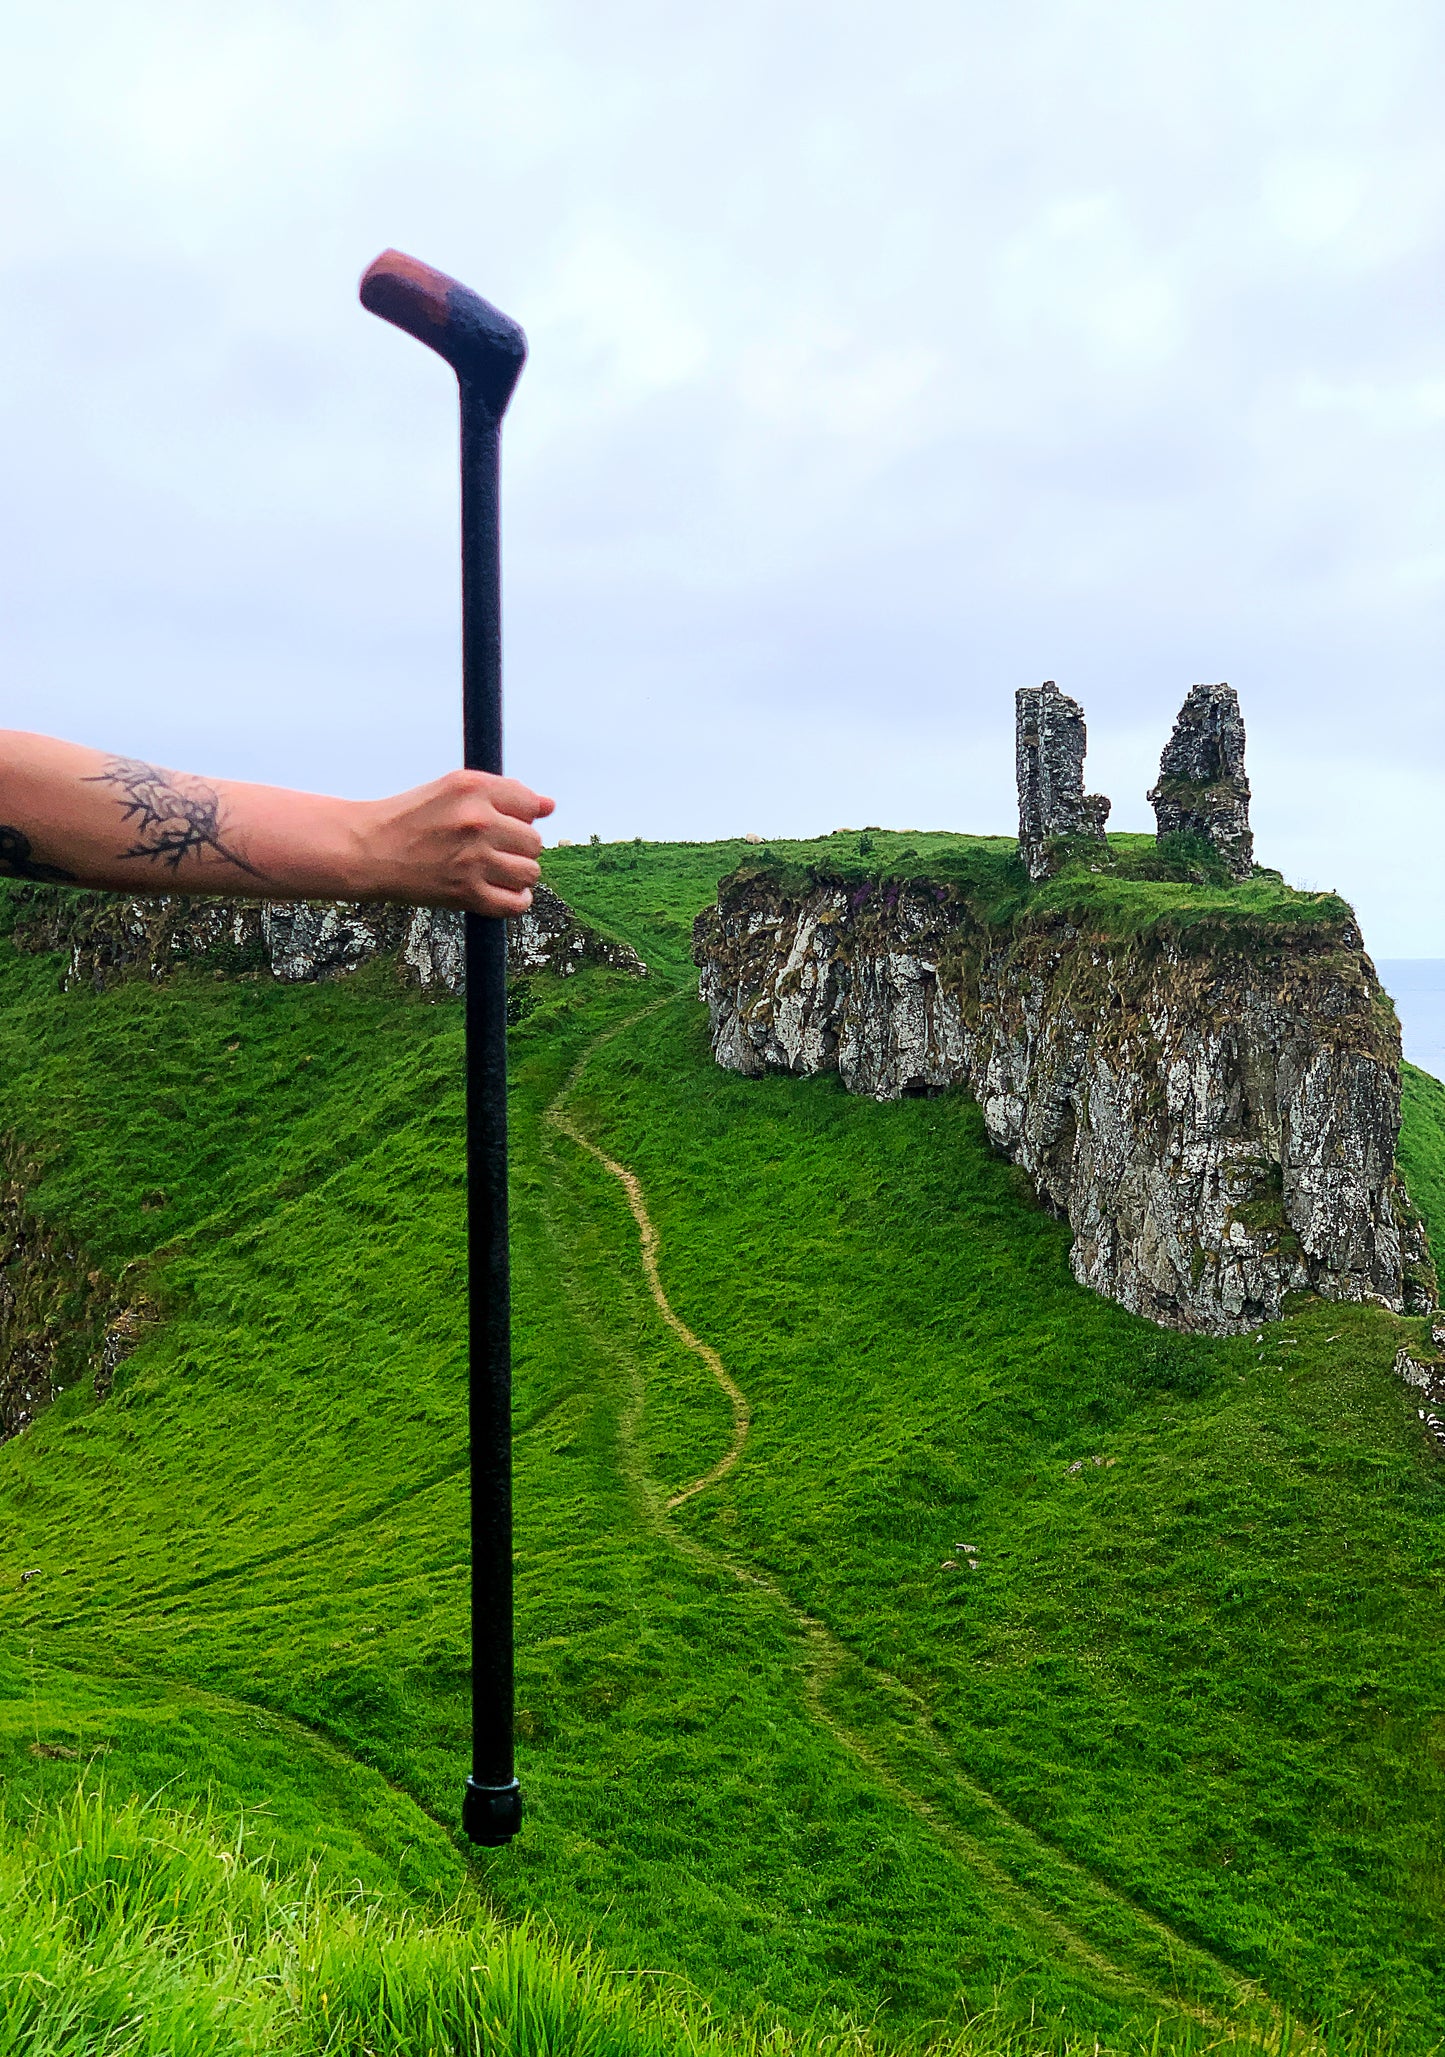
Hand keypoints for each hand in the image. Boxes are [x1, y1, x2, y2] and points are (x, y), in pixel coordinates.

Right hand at [354, 769, 555, 915]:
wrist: (367, 850)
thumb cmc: (410, 818)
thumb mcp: (453, 789)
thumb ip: (504, 793)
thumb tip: (550, 806)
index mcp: (474, 788)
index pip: (531, 804)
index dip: (522, 817)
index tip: (504, 824)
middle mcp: (477, 821)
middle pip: (535, 841)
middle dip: (519, 848)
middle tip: (492, 850)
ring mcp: (473, 859)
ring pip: (531, 872)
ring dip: (518, 875)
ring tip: (495, 871)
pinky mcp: (466, 893)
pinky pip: (516, 903)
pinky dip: (516, 901)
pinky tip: (502, 891)